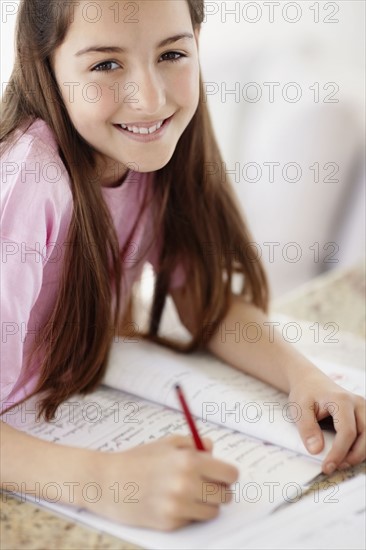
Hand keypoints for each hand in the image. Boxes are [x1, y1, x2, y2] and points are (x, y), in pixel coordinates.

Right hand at [89, 435, 238, 530]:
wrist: (108, 482)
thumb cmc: (138, 459)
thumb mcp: (167, 443)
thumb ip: (194, 444)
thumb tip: (213, 449)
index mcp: (189, 461)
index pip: (230, 474)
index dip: (227, 474)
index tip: (221, 474)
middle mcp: (186, 485)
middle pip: (225, 495)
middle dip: (218, 489)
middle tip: (206, 484)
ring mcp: (178, 507)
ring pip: (213, 511)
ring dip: (206, 503)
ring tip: (189, 493)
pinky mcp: (170, 524)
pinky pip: (193, 520)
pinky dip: (188, 513)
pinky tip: (171, 501)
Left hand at [288, 367, 365, 474]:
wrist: (310, 381)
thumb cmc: (305, 393)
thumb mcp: (299, 408)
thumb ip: (307, 428)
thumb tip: (316, 450)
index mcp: (341, 400)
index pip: (347, 431)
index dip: (339, 452)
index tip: (327, 466)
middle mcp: (358, 403)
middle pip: (365, 436)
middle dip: (352, 456)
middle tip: (334, 467)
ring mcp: (363, 409)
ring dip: (359, 454)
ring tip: (340, 462)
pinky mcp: (364, 415)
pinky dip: (360, 448)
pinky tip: (346, 454)